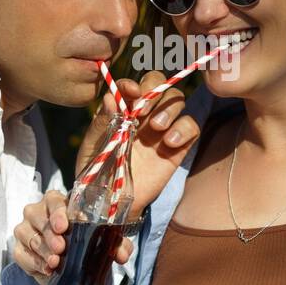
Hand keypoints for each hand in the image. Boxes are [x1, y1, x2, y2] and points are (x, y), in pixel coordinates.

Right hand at [13, 190, 135, 284]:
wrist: (70, 262)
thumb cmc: (85, 241)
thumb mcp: (103, 240)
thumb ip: (116, 244)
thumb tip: (122, 254)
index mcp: (57, 203)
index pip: (53, 200)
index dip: (57, 212)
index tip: (63, 226)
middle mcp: (37, 212)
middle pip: (36, 216)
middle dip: (49, 234)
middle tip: (61, 249)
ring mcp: (25, 229)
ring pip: (26, 234)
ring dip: (41, 249)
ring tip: (55, 263)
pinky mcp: (19, 249)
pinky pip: (20, 253)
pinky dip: (32, 262)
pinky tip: (45, 269)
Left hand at [76, 72, 201, 216]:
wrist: (113, 200)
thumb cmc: (99, 171)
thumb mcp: (93, 146)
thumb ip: (102, 122)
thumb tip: (110, 97)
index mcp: (122, 109)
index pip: (133, 86)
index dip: (134, 84)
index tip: (131, 93)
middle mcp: (144, 114)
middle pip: (160, 85)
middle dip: (155, 91)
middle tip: (143, 110)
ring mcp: (162, 129)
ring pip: (177, 100)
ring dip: (169, 109)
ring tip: (157, 128)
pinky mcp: (178, 146)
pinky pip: (192, 126)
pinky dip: (185, 128)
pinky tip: (170, 142)